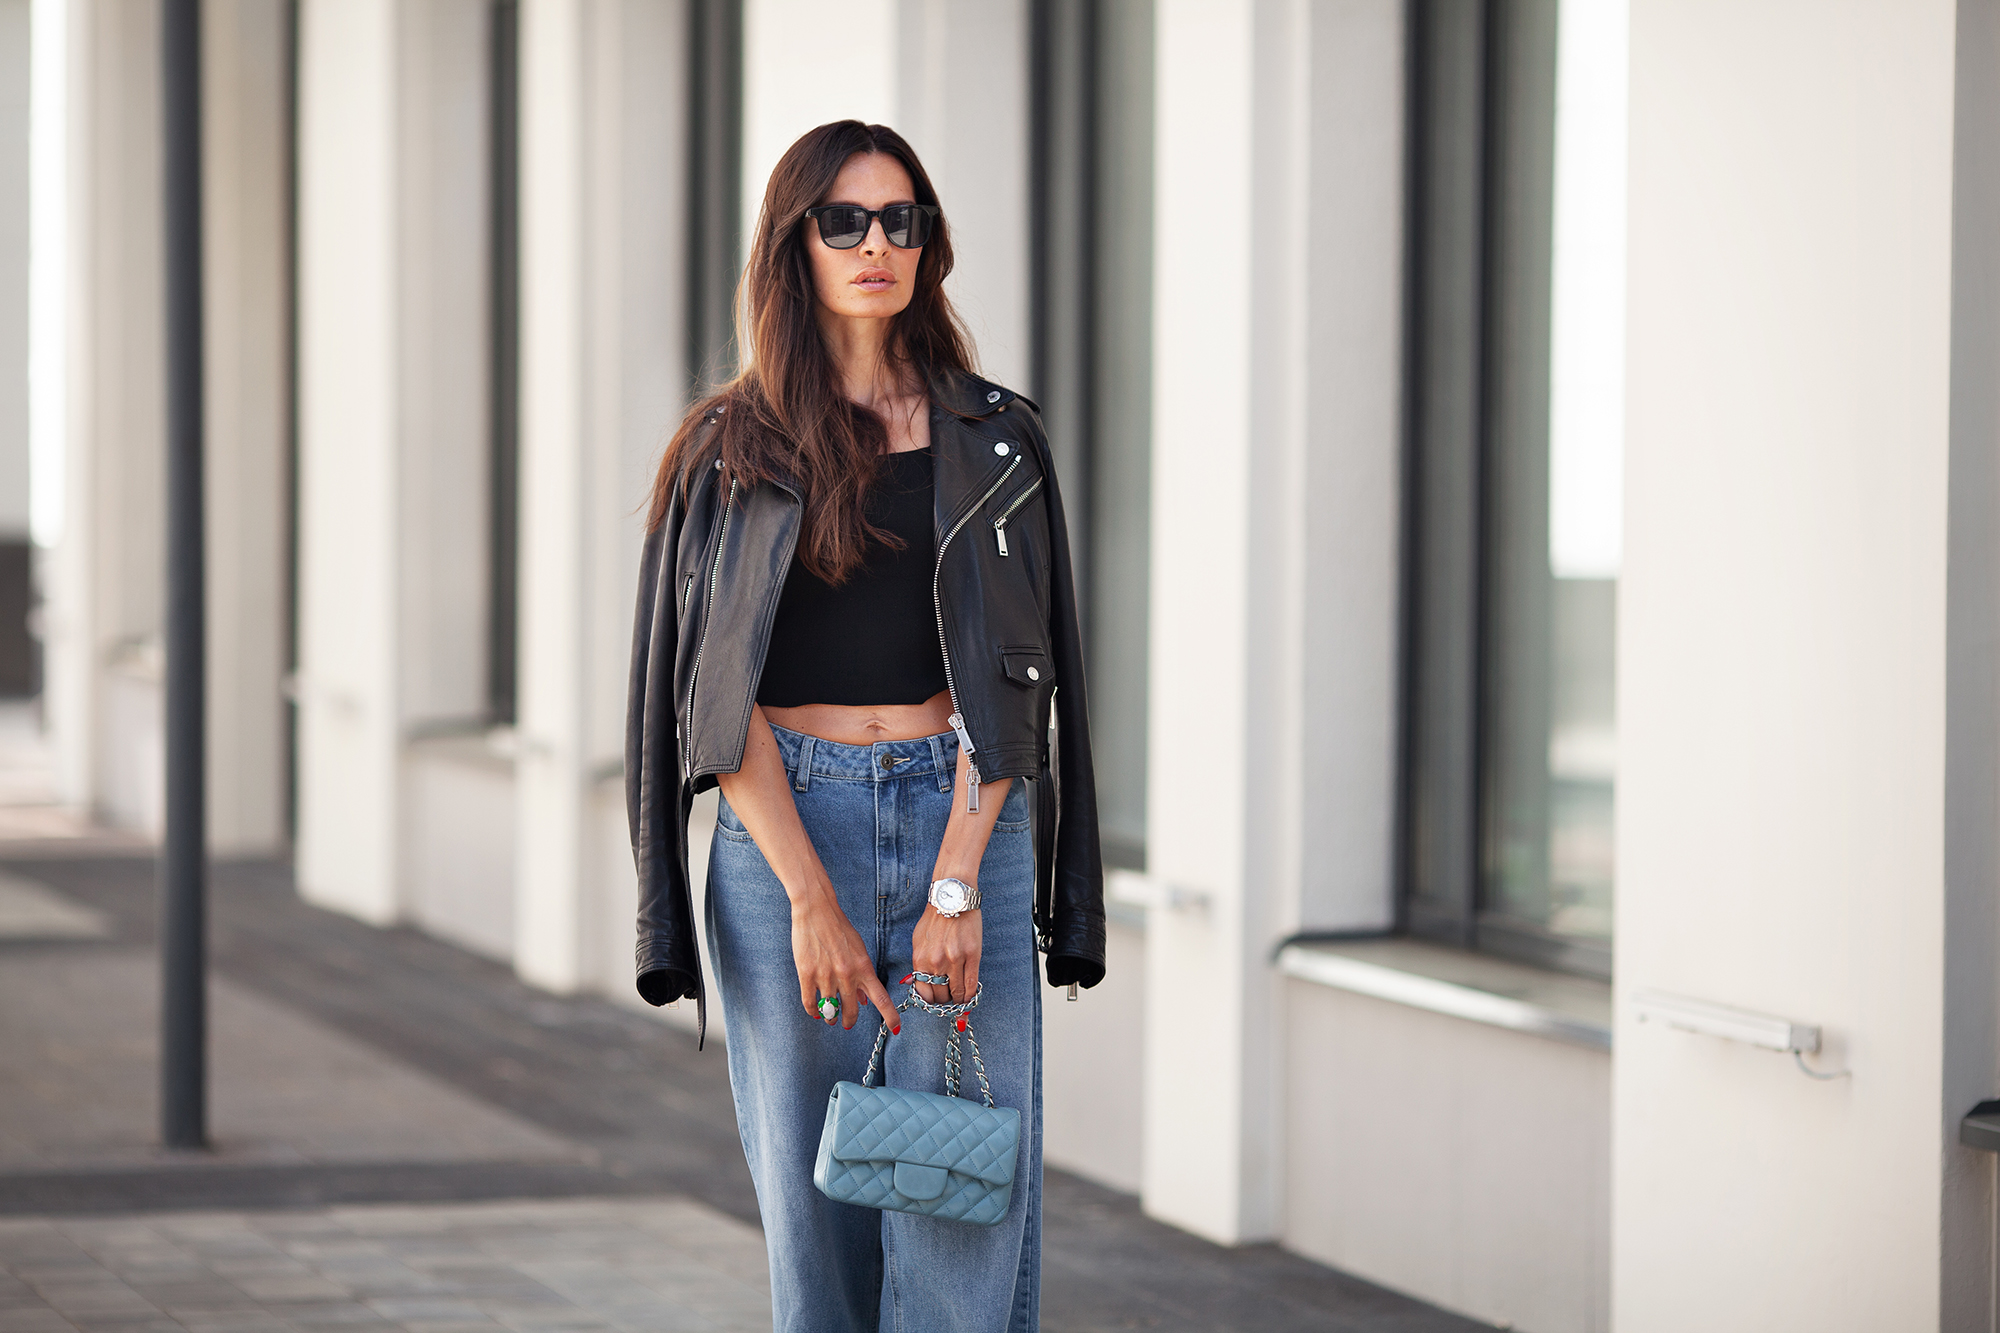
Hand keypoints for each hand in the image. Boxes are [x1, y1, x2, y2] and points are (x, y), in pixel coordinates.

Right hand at [791, 892, 897, 1033]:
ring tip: (829, 1018)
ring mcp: (826, 976)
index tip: (895, 1029)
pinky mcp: (807, 975)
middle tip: (846, 1023)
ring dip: (830, 1017)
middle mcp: (847, 975)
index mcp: (864, 968)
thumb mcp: (858, 950)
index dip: (890, 1017)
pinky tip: (815, 1012)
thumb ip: (862, 975)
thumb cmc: (840, 929)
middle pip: (851, 1011)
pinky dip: (813, 1012)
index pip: (881, 999)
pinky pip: (811, 1003)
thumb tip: (863, 999)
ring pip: (830, 1010)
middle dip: (849, 1021)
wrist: (817, 911)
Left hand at [911, 902, 980, 1006]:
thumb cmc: (935, 919)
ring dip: (958, 999)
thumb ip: (919, 963)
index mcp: (920, 960)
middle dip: (945, 1000)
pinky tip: (969, 996)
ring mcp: (955, 960)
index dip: (931, 1001)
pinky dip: (970, 994)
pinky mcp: (972, 956)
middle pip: (940, 996)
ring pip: (957, 993)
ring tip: (960, 997)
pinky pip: (971, 984)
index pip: (923, 993)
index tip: (936, 1000)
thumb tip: (918, 982)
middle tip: (949, 998)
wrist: (951, 899)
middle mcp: (936, 963)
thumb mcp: (918, 941)